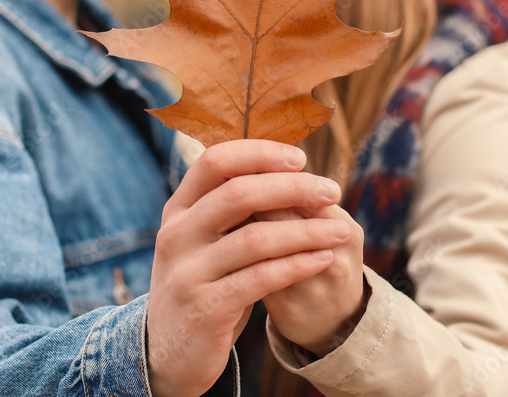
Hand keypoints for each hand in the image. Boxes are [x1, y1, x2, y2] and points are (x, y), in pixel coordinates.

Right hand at [146, 139, 350, 396]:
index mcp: (178, 208)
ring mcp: (188, 272)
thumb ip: (232, 210)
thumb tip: (287, 171)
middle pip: (238, 193)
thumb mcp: (203, 241)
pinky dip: (296, 265)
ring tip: (340, 230)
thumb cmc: (201, 284)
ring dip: (305, 231)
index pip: (216, 161)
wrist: (167, 353)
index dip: (260, 153)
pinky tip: (321, 259)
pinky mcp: (205, 308)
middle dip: (292, 188)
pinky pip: (260, 279)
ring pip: (254, 238)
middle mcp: (176, 234)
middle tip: (331, 191)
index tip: (300, 159)